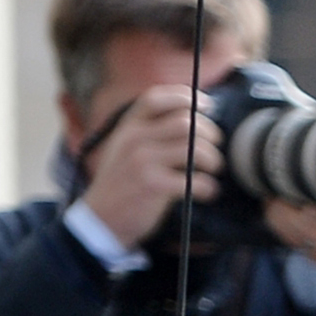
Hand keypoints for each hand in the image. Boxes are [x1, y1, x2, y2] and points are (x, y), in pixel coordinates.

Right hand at [68, 81, 219, 249]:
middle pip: (185, 121)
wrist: (101, 219)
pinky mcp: (152, 186)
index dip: (186, 97)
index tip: (208, 106)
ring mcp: (142, 161)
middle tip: (214, 147)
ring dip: (213, 159)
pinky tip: (206, 192)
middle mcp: (134, 139)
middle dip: (210, 132)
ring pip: (195, 147)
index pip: (156, 98)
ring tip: (212, 169)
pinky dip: (208, 187)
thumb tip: (193, 118)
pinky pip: (194, 180)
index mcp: (128, 127)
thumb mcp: (126, 148)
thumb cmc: (123, 183)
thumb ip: (151, 131)